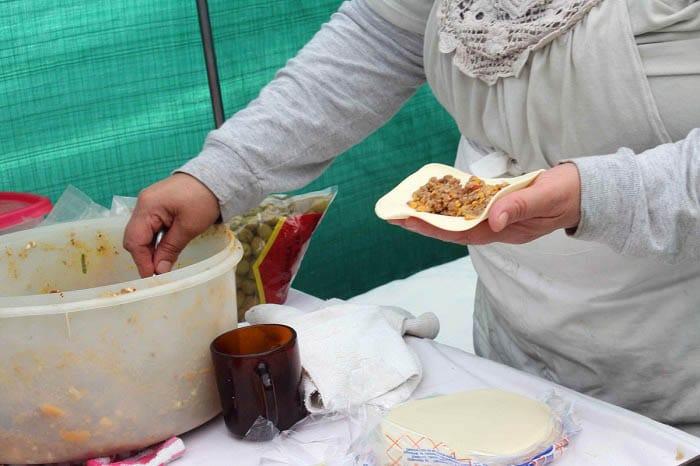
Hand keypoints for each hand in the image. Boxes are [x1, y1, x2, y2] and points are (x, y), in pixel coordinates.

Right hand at [123, 173, 220, 276]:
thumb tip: (159, 271)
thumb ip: (170, 249)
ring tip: (163, 263)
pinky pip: (149, 227)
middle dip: (144, 256)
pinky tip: (165, 249)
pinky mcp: (157, 205)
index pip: (135, 240)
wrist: (216, 178)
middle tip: (159, 272)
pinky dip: (155, 240)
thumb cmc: (203, 200)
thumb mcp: (189, 227)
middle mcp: (142, 204)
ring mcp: (148, 203)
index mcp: (147, 206)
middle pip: (134, 237)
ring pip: (141, 233)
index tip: (152, 277)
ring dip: (150, 249)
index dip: (142, 261)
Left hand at [390, 163, 580, 245]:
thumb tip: (491, 220)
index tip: (410, 221)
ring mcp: (500, 218)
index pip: (463, 232)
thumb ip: (520, 207)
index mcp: (508, 231)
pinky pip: (472, 207)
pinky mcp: (502, 206)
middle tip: (396, 215)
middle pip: (456, 229)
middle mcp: (499, 228)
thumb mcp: (546, 198)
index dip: (435, 228)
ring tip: (409, 207)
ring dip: (436, 214)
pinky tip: (437, 196)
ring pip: (461, 219)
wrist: (587, 191)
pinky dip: (453, 202)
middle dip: (426, 223)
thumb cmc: (569, 194)